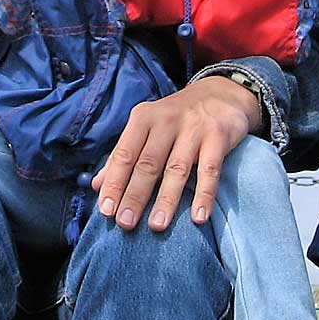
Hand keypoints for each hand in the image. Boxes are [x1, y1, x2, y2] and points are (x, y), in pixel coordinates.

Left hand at [91, 76, 260, 232]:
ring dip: (166, 200)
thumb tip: (98, 185)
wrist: (220, 94)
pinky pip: (210, 171)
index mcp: (143, 118)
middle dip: (135, 195)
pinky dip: (204, 195)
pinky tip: (198, 218)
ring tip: (157, 226)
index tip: (106, 210)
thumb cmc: (176, 118)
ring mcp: (193, 129)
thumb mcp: (147, 127)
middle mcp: (166, 121)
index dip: (114, 182)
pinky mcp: (217, 137)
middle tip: (125, 223)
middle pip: (147, 164)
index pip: (124, 154)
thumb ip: (124, 154)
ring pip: (177, 169)